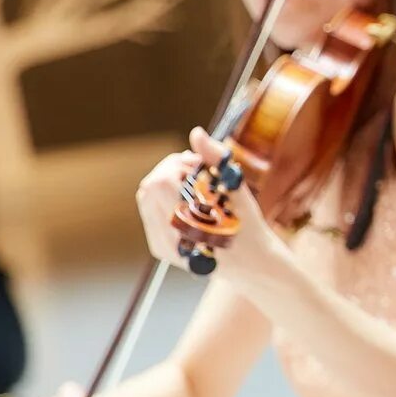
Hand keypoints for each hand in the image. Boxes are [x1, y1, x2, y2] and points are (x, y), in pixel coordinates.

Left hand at [136, 128, 281, 277]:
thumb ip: (215, 160)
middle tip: (196, 172)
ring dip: (166, 183)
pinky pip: (149, 211)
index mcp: (187, 225)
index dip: (177, 164)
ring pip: (146, 197)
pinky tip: (187, 200)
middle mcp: (169, 238)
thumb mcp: (237, 191)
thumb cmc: (248, 226)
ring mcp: (161, 245)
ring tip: (193, 185)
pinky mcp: (158, 247)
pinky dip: (164, 198)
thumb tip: (196, 133)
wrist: (249, 264)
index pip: (161, 181)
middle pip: (150, 187)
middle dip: (170, 171)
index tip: (198, 164)